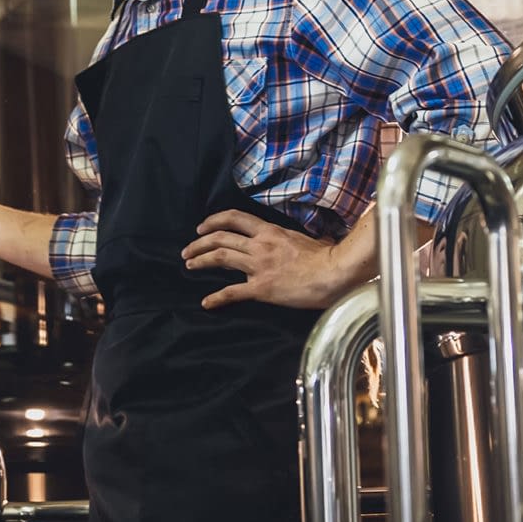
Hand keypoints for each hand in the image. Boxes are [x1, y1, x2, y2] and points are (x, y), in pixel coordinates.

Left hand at [183, 209, 355, 309]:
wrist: (334, 273)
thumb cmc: (324, 257)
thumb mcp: (301, 239)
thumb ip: (285, 239)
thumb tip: (284, 242)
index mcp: (269, 232)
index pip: (234, 218)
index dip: (214, 221)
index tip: (202, 228)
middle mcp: (260, 245)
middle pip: (220, 238)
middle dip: (199, 243)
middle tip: (188, 251)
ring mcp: (259, 266)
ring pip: (221, 258)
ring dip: (201, 261)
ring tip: (189, 265)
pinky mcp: (262, 288)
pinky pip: (233, 292)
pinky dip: (216, 297)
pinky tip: (206, 302)